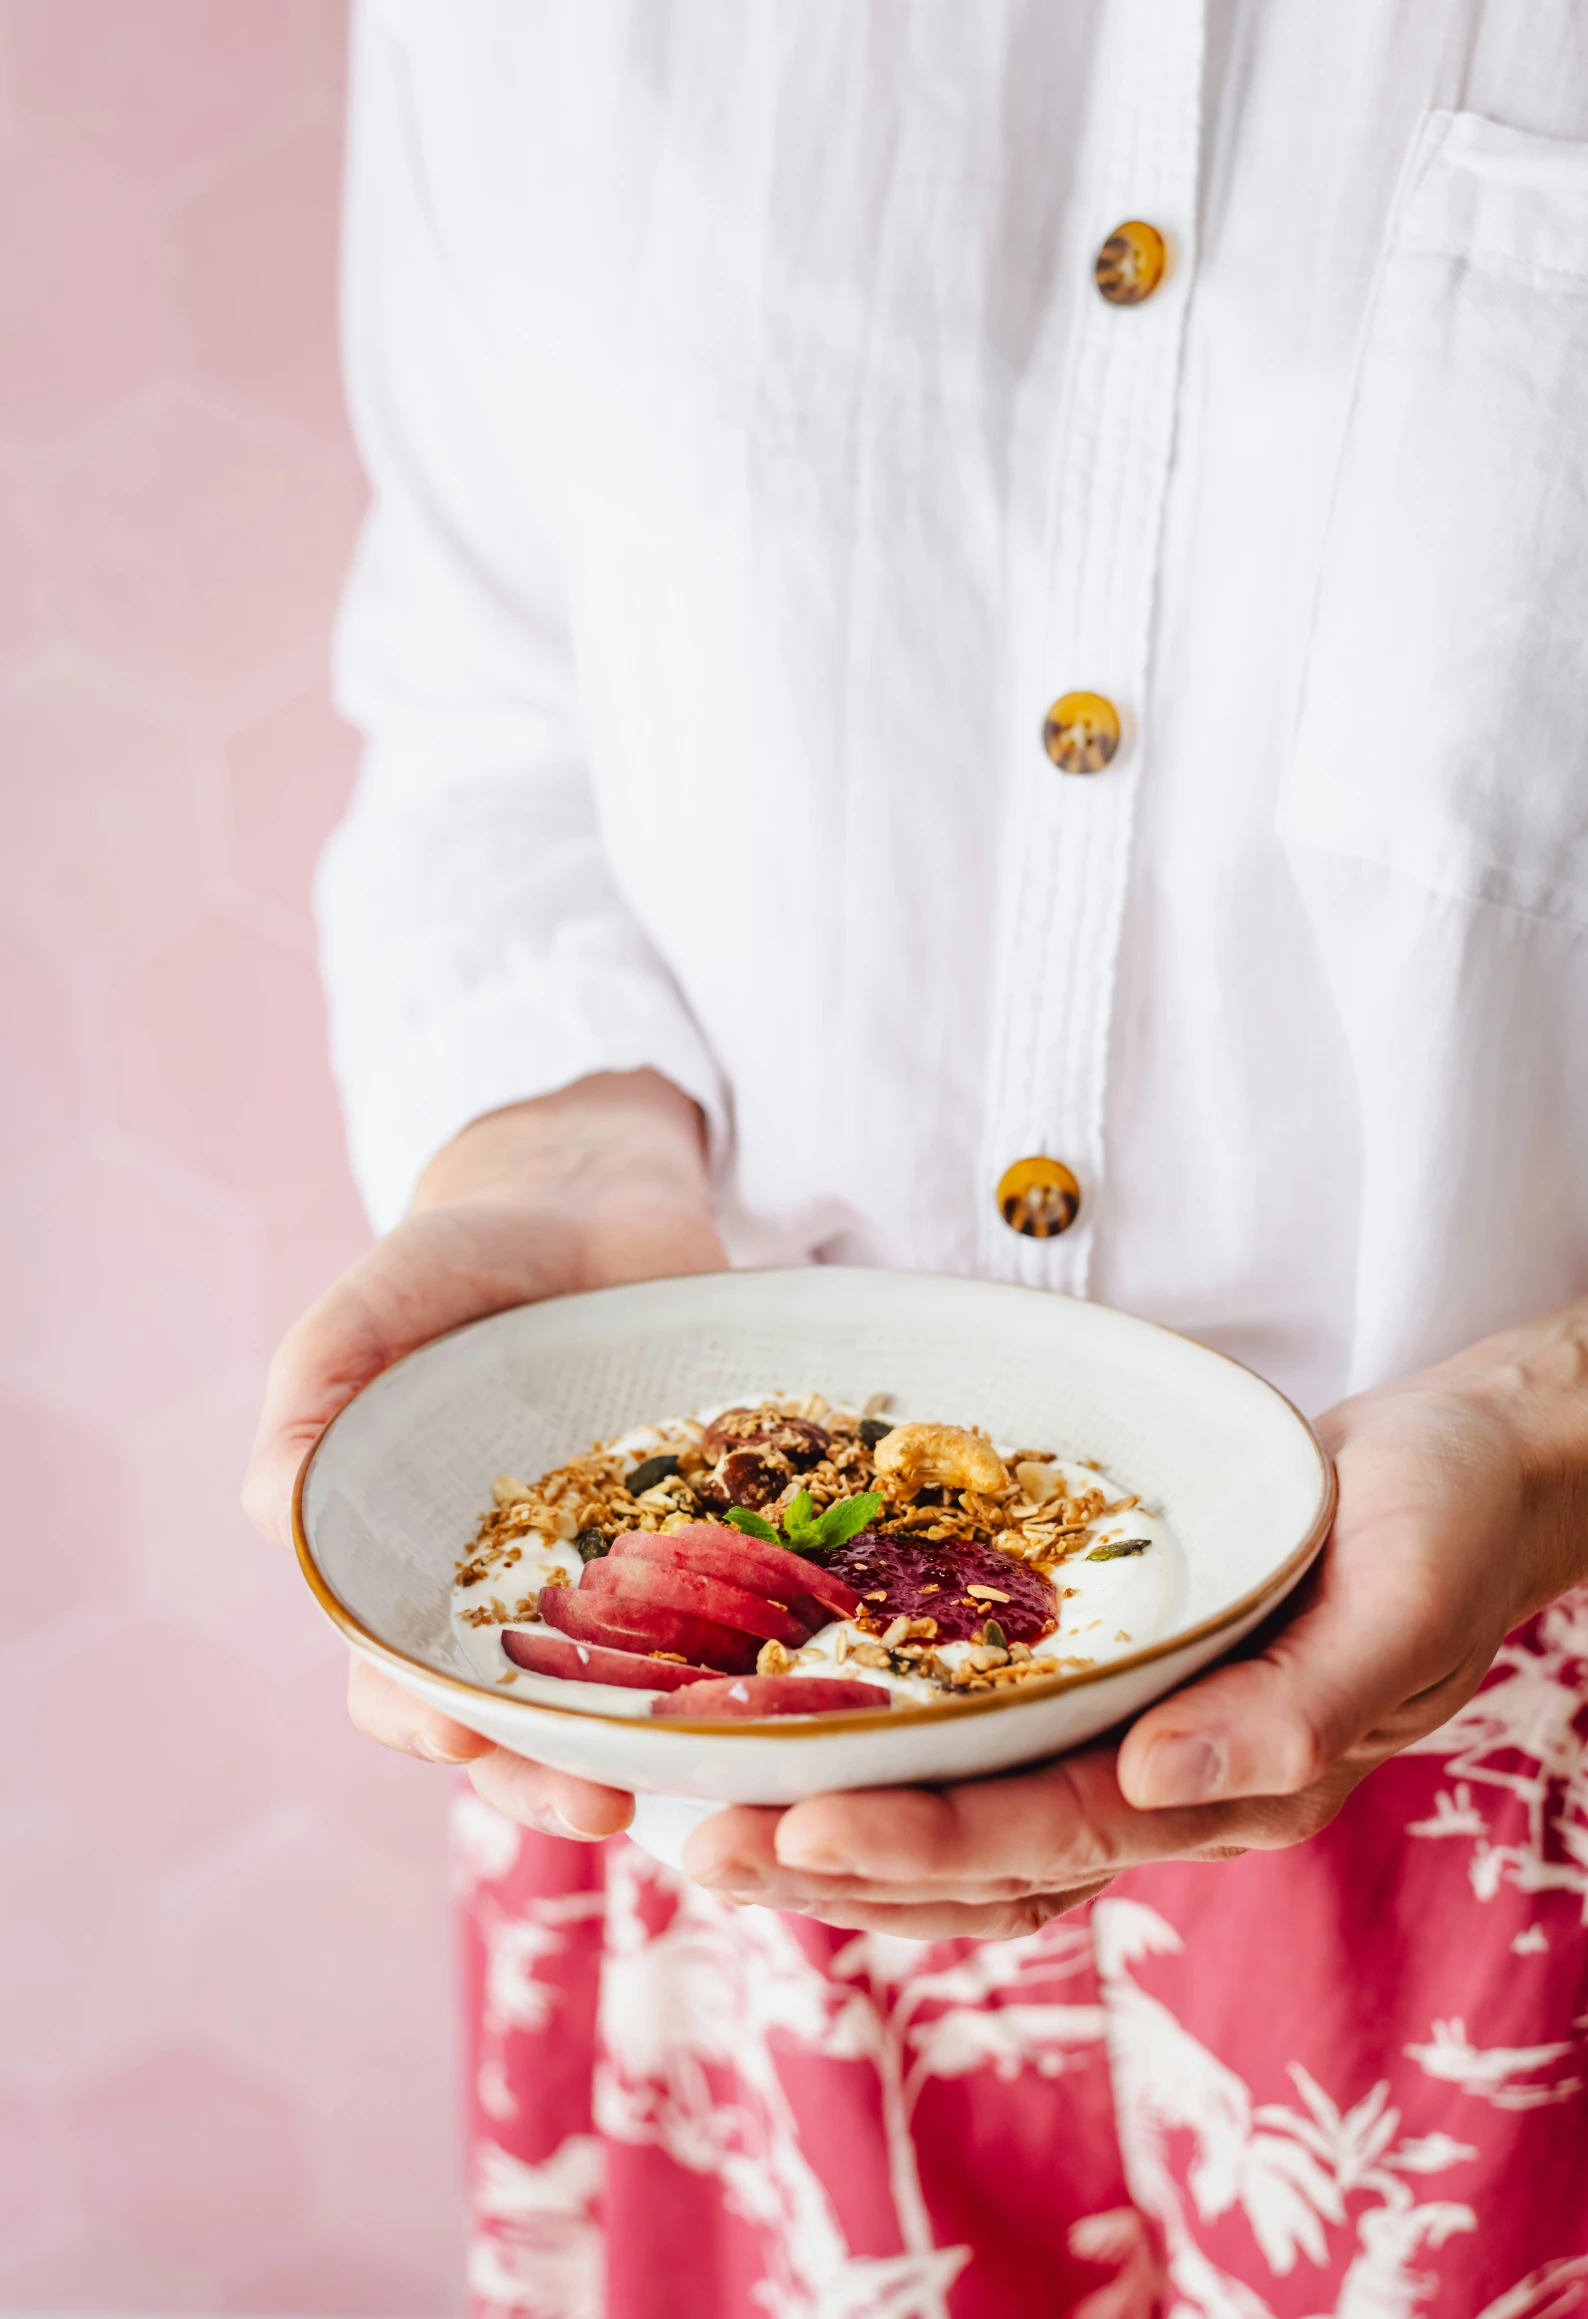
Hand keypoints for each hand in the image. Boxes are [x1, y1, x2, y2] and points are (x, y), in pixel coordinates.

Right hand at [244, 1069, 725, 1840]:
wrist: (592, 1196)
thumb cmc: (455, 1261)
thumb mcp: (372, 1307)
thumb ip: (315, 1392)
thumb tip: (279, 1512)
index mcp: (415, 1566)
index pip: (400, 1679)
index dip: (423, 1723)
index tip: (462, 1741)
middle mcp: (518, 1592)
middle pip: (519, 1719)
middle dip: (549, 1774)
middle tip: (605, 1800)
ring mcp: (624, 1570)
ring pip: (630, 1693)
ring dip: (655, 1746)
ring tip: (695, 1770)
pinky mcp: (716, 1533)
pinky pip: (732, 1612)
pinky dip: (754, 1660)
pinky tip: (787, 1692)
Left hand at [683, 1300, 1587, 1934]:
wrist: (1471, 1469)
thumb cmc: (1445, 1520)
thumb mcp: (1400, 1597)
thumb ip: (1299, 1704)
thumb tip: (1155, 1783)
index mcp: (1235, 1782)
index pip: (1053, 1835)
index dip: (921, 1844)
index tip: (794, 1834)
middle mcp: (1168, 1782)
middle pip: (984, 1860)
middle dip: (837, 1863)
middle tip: (693, 1846)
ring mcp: (1136, 1738)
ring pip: (971, 1824)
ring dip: (842, 1835)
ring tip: (706, 1824)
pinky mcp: (1110, 1679)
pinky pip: (988, 1745)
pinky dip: (893, 1761)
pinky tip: (806, 1739)